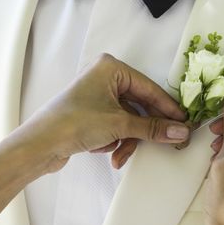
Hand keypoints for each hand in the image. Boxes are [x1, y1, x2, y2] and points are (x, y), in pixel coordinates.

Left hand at [0, 53, 189, 175]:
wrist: (38, 145)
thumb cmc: (74, 123)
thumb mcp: (119, 125)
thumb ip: (153, 128)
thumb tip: (181, 131)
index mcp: (111, 68)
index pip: (149, 89)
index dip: (168, 108)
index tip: (185, 124)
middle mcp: (104, 77)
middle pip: (139, 105)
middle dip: (144, 129)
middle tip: (165, 143)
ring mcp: (97, 95)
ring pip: (128, 119)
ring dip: (127, 140)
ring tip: (120, 156)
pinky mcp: (91, 113)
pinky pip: (116, 125)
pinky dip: (115, 140)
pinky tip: (107, 152)